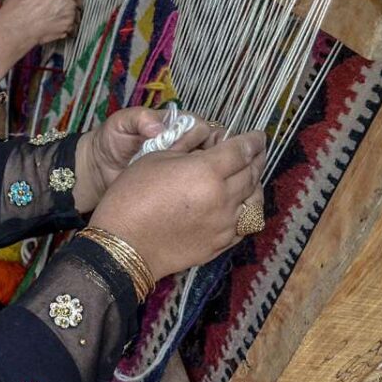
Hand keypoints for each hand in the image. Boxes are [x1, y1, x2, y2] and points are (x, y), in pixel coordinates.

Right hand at [0, 0, 81, 75]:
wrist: (15, 27)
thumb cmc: (18, 6)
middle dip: (69, 3)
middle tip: (55, 9)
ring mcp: (70, 11)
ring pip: (77, 13)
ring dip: (69, 16)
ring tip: (53, 18)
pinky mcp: (70, 26)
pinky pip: (73, 27)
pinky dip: (67, 28)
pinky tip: (54, 26)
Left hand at [71, 106, 220, 211]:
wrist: (97, 170)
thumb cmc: (111, 141)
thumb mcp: (121, 123)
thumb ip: (139, 118)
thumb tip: (159, 128)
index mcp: (177, 125)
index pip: (203, 127)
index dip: (196, 137)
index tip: (178, 147)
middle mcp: (185, 146)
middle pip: (212, 149)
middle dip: (201, 158)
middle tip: (179, 168)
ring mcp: (183, 169)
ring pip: (207, 171)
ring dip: (199, 177)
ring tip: (178, 183)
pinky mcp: (179, 188)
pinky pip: (195, 189)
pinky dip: (194, 193)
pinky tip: (182, 197)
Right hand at [88, 131, 266, 279]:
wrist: (123, 246)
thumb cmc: (131, 198)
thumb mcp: (154, 159)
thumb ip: (187, 150)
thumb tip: (205, 145)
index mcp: (206, 171)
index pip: (242, 150)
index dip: (253, 140)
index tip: (258, 136)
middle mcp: (222, 197)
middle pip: (251, 173)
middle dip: (257, 158)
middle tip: (258, 151)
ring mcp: (224, 224)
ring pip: (253, 199)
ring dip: (255, 184)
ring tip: (252, 176)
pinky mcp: (219, 244)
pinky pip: (245, 224)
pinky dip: (247, 210)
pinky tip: (241, 204)